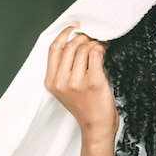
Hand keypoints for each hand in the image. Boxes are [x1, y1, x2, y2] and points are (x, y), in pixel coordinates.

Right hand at [44, 23, 117, 141]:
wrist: (97, 129)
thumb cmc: (85, 108)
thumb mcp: (66, 90)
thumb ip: (64, 69)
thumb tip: (74, 41)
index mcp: (50, 82)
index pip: (53, 49)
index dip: (64, 33)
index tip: (74, 27)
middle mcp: (60, 81)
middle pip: (69, 46)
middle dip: (83, 37)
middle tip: (94, 37)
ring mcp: (76, 82)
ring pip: (83, 48)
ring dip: (94, 43)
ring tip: (101, 45)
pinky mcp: (92, 82)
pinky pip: (96, 54)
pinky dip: (101, 48)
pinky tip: (105, 51)